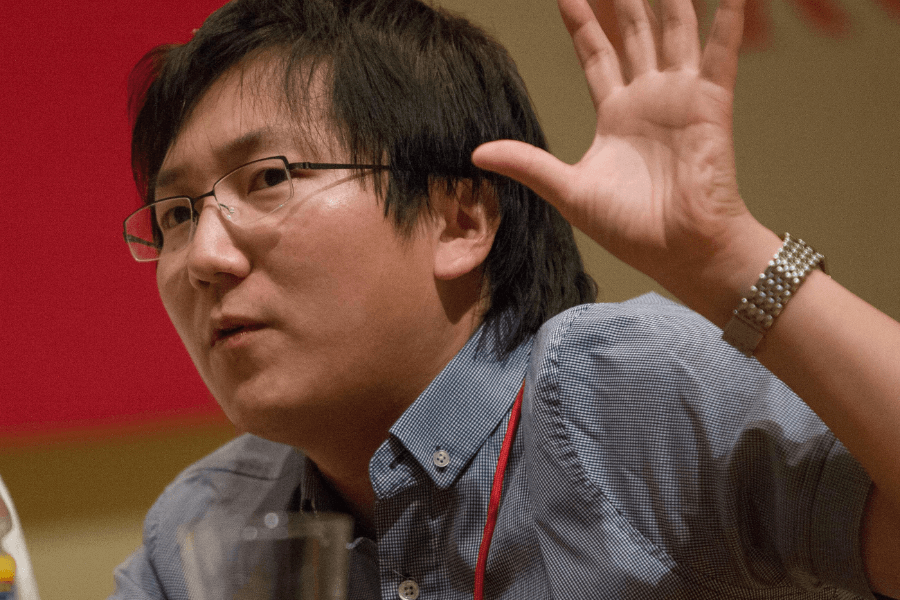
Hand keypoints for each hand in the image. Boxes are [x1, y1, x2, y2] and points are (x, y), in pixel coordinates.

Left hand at [473, 0, 771, 313]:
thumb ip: (528, 164)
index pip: (596, 54)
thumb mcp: (568, 191)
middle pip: (633, 33)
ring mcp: (680, 98)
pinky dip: (727, 21)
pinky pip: (720, 54)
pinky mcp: (710, 105)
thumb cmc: (629, 229)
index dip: (582, 22)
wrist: (680, 251)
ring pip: (674, 31)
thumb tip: (476, 153)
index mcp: (615, 116)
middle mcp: (648, 99)